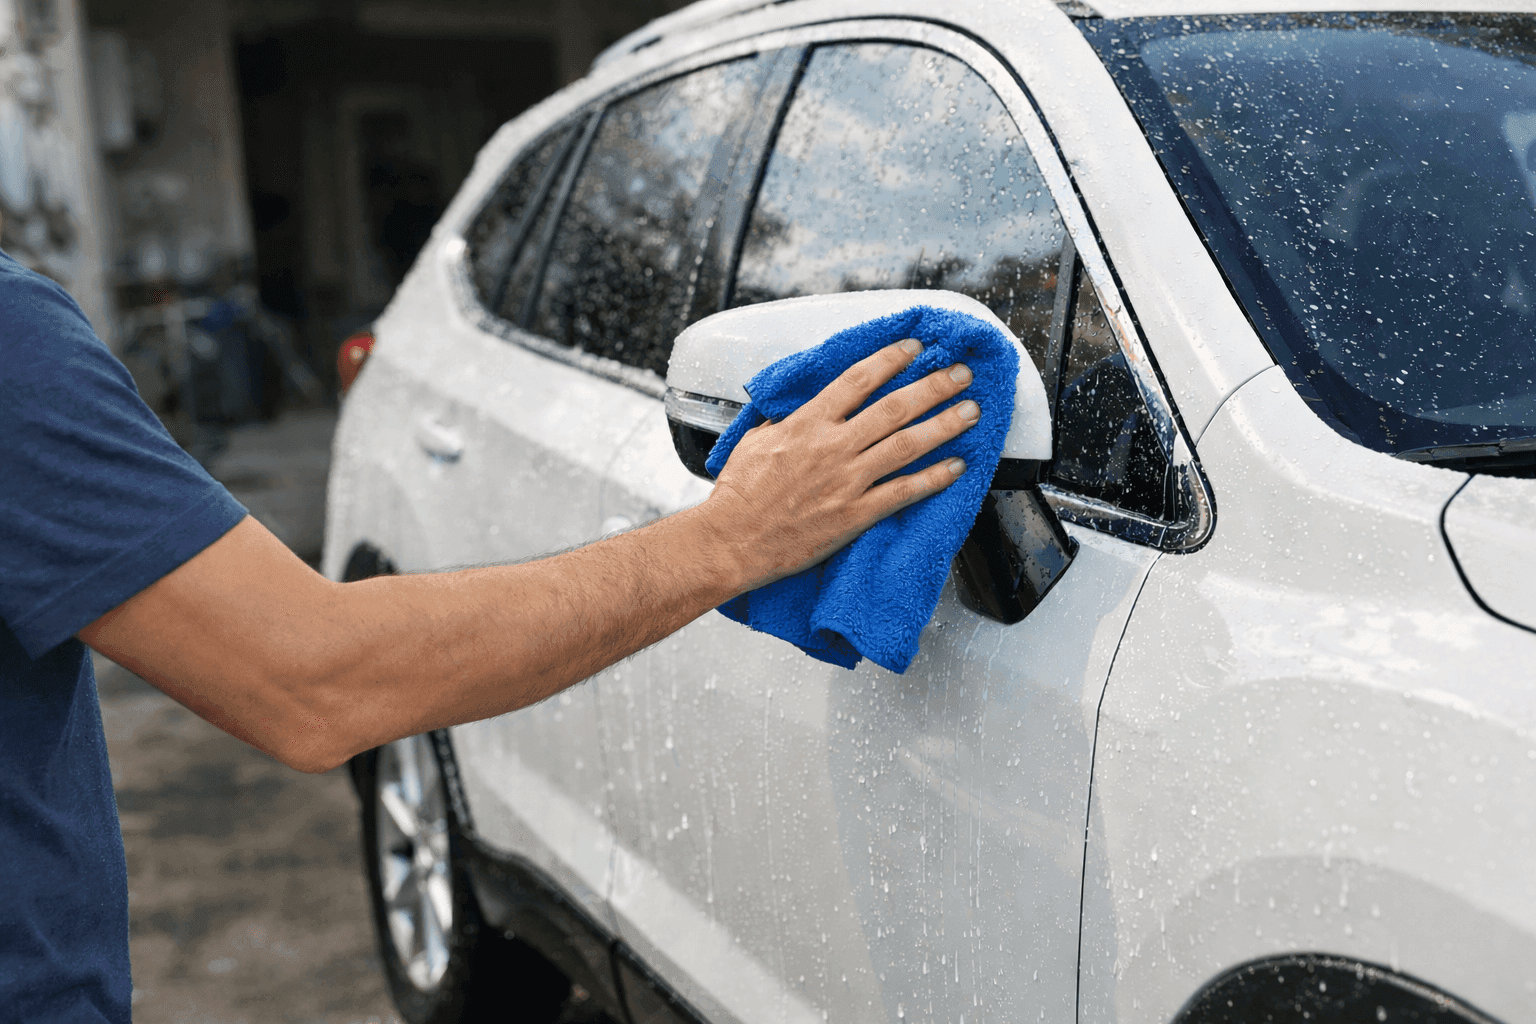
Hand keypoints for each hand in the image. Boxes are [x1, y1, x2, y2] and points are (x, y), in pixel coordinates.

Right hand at [702, 338, 978, 590]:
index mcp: (807, 423)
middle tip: (960, 373)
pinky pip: (904, 492)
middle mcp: (832, 447)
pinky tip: (956, 467)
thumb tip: (801, 409)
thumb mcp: (755, 440)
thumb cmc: (739, 496)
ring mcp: (847, 481)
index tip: (914, 347)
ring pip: (907, 445)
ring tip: (970, 411)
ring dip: (944, 425)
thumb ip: (786, 422)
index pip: (858, 380)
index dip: (891, 359)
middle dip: (933, 386)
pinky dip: (934, 478)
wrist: (733, 542)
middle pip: (894, 407)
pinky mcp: (855, 515)